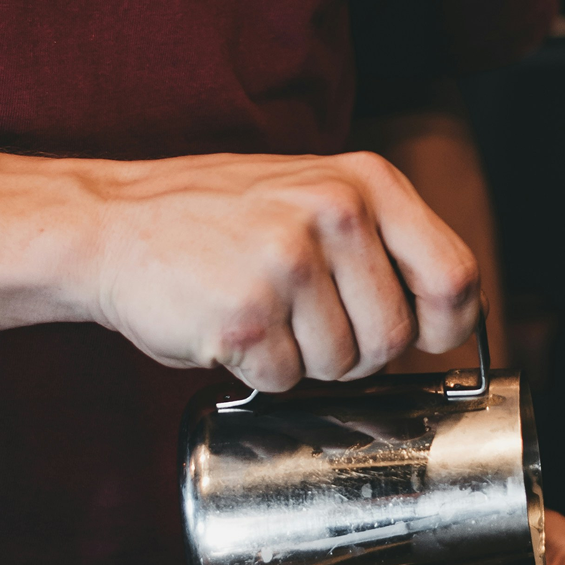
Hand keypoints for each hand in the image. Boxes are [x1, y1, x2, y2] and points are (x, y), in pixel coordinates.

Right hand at [88, 150, 480, 389]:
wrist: (110, 226)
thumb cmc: (219, 222)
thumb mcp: (312, 196)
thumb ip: (379, 243)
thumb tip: (447, 318)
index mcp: (365, 182)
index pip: (454, 277)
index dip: (445, 326)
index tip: (421, 338)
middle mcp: (334, 213)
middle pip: (394, 339)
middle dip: (355, 353)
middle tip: (304, 324)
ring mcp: (288, 262)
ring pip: (339, 367)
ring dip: (301, 361)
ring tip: (260, 314)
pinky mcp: (246, 314)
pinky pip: (283, 382)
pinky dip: (257, 373)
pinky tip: (230, 328)